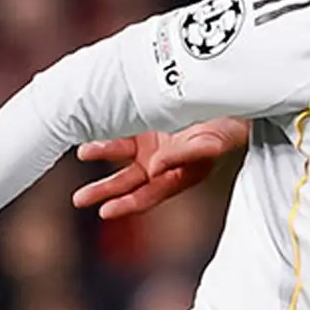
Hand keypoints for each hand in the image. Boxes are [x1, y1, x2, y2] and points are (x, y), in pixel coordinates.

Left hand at [73, 120, 246, 219]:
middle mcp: (163, 164)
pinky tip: (91, 133)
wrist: (230, 98)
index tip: (105, 211)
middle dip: (104, 192)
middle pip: (128, 182)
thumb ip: (183, 157)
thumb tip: (153, 170)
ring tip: (83, 153)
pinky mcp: (146, 123)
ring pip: (121, 156)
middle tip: (79, 200)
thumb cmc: (227, 124)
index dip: (127, 204)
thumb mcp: (211, 143)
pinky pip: (121, 131)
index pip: (149, 195)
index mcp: (179, 175)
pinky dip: (105, 133)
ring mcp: (153, 144)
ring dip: (101, 154)